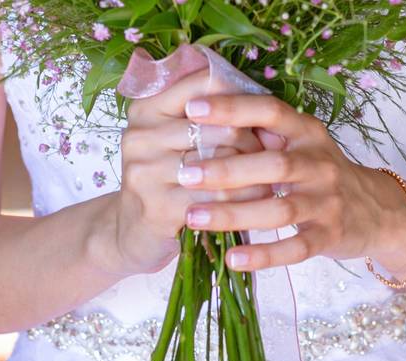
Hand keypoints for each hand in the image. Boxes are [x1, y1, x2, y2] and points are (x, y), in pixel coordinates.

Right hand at [110, 70, 269, 274]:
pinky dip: (244, 200)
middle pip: (218, 124)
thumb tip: (265, 106)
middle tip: (274, 155)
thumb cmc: (165, 181)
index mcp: (146, 107)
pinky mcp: (158, 206)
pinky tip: (258, 203)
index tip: (260, 118)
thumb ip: (207, 118)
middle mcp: (141, 134)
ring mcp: (146, 171)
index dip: (240, 98)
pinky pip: (217, 198)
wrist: (130, 233)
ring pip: (221, 162)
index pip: (205, 82)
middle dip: (252, 140)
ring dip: (254, 173)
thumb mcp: (174, 141)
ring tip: (271, 178)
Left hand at [176, 94, 405, 272]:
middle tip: (184, 174)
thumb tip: (207, 118)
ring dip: (235, 214)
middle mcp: (320, 164)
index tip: (191, 108)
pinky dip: (263, 255)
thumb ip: (263, 134)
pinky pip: (294, 248)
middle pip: (273, 164)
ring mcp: (327, 202)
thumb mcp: (301, 145)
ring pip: (279, 209)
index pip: (270, 111)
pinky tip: (232, 258)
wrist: (378, 211)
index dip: (233, 108)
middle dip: (227, 169)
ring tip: (193, 217)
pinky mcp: (330, 236)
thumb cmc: (322, 175)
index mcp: (308, 133)